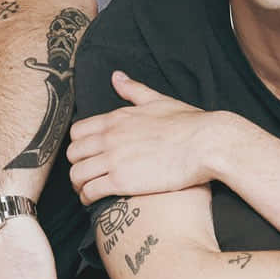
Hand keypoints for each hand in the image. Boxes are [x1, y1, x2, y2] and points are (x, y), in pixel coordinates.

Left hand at [66, 72, 233, 204]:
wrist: (206, 143)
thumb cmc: (189, 123)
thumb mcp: (158, 100)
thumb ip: (133, 89)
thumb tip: (117, 76)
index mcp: (116, 119)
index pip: (78, 131)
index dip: (78, 145)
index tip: (87, 155)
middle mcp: (109, 137)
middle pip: (73, 154)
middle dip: (76, 165)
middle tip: (85, 175)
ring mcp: (113, 160)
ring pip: (76, 174)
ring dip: (78, 185)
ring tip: (86, 191)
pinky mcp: (121, 181)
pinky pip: (90, 191)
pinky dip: (87, 198)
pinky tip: (94, 202)